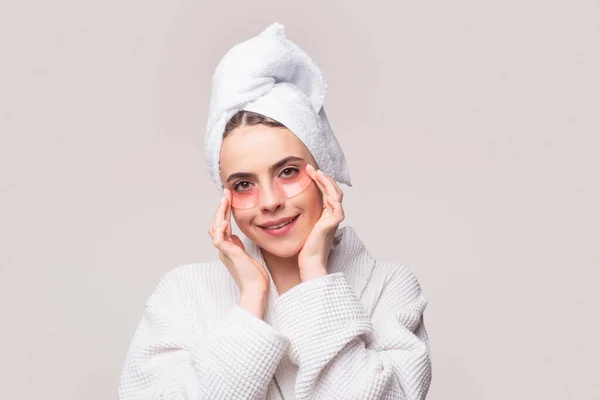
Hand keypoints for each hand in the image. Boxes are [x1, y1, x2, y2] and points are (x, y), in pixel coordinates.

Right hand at [208, 188, 269, 295]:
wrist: (256, 291)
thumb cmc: (255, 277)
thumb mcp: (248, 255)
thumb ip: (240, 245)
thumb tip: (236, 236)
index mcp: (228, 248)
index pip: (221, 225)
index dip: (224, 212)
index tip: (229, 198)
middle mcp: (224, 249)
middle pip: (215, 224)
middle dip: (220, 207)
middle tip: (226, 193)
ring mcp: (225, 252)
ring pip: (215, 229)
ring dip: (219, 213)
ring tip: (224, 200)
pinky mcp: (229, 256)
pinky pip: (219, 241)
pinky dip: (220, 230)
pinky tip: (224, 221)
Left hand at [297, 164, 344, 280]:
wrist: (309, 263)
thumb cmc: (303, 248)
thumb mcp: (301, 225)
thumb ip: (299, 215)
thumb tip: (283, 204)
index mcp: (326, 215)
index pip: (327, 192)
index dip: (319, 180)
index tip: (308, 171)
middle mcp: (332, 216)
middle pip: (334, 190)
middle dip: (323, 177)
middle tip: (311, 168)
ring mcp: (333, 220)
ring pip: (337, 195)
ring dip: (327, 182)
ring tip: (317, 173)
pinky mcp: (332, 225)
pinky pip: (337, 209)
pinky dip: (332, 198)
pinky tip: (323, 190)